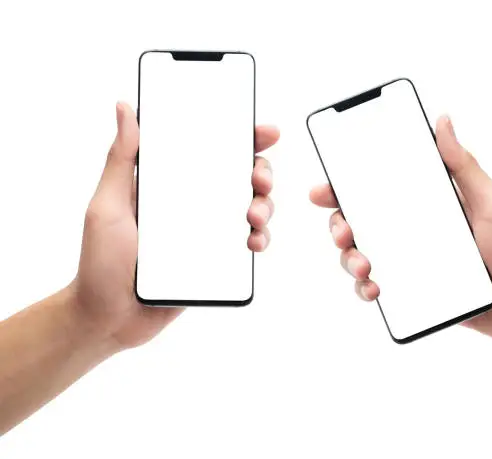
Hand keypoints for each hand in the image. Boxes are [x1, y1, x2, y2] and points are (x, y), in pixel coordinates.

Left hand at [71, 102, 278, 349]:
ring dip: (265, 206)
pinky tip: (254, 243)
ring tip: (255, 216)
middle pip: (239, 177)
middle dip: (260, 171)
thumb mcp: (106, 205)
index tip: (261, 131)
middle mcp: (191, 204)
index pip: (208, 151)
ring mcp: (206, 231)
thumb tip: (124, 108)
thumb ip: (120, 159)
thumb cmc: (99, 262)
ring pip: (251, 208)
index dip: (240, 137)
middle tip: (259, 178)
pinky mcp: (216, 259)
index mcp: (169, 184)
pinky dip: (260, 239)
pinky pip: (248, 244)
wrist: (108, 318)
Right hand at [310, 115, 491, 340]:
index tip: (326, 188)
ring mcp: (405, 261)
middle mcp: (408, 230)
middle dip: (338, 224)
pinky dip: (365, 289)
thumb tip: (443, 121)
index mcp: (423, 204)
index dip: (344, 186)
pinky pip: (374, 288)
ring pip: (358, 255)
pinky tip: (374, 290)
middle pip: (357, 221)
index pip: (376, 188)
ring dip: (349, 259)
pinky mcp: (408, 291)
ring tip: (363, 266)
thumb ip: (464, 166)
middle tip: (343, 231)